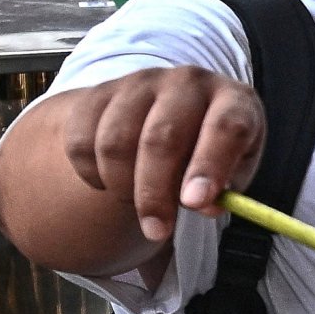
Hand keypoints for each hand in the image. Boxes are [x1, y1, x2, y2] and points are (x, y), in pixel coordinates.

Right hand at [46, 67, 265, 245]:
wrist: (163, 116)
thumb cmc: (208, 149)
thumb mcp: (233, 169)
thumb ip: (225, 189)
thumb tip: (206, 206)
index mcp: (233, 99)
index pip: (226, 127)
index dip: (210, 166)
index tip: (195, 204)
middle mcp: (187, 82)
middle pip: (162, 138)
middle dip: (155, 193)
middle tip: (156, 231)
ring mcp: (139, 83)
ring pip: (115, 144)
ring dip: (122, 186)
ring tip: (136, 201)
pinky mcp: (97, 94)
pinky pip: (81, 143)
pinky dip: (92, 175)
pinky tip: (111, 181)